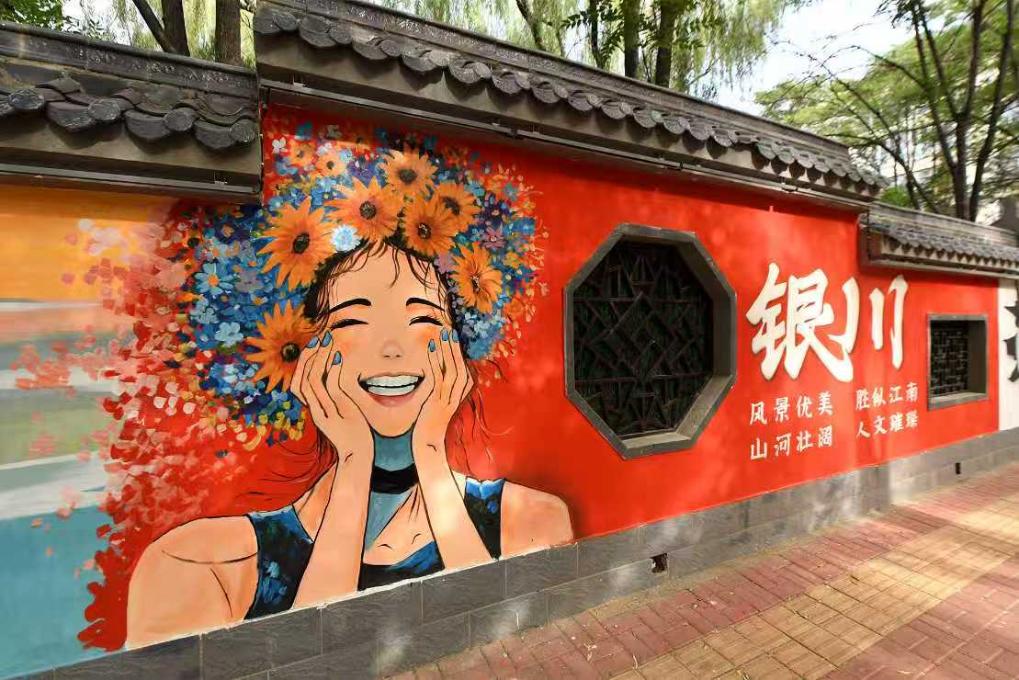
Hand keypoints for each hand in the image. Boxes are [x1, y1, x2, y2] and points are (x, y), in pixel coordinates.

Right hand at [291, 331, 372, 466]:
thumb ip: (336, 395)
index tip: (314, 345)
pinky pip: (330, 389)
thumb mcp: (342, 410)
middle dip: (308, 356)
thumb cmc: (352, 433)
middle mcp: (314, 410)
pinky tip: (338, 357)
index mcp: (314, 408)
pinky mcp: (336, 416)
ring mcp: (324, 413)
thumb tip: (338, 375)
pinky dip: (332, 371)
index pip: (299, 382)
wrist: (357, 456)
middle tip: (319, 338)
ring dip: (319, 359)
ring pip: (313, 381)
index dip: (303, 363)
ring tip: (327, 342)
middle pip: (301, 379)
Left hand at [414, 328, 473, 452]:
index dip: (461, 353)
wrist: (429, 442)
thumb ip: (442, 387)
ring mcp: (449, 397)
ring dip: (448, 350)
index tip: (456, 337)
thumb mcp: (440, 401)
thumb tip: (438, 368)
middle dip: (456, 347)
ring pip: (452, 369)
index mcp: (461, 394)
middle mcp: (458, 394)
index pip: (465, 369)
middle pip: (461, 366)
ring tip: (444, 334)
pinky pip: (438, 375)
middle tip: (451, 331)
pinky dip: (436, 360)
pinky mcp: (438, 400)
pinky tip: (432, 348)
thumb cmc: (432, 422)